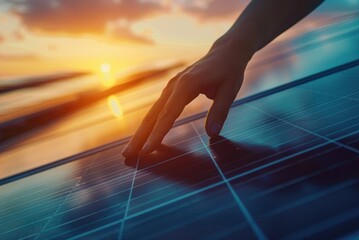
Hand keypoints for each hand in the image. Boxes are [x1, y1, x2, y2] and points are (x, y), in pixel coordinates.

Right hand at [122, 38, 251, 157]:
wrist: (225, 52)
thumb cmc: (229, 70)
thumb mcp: (230, 90)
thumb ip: (220, 112)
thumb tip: (212, 134)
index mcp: (186, 85)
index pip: (168, 115)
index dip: (157, 134)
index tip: (147, 151)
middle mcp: (173, 86)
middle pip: (152, 115)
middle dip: (139, 137)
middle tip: (127, 155)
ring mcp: (170, 87)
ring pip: (151, 113)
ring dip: (140, 132)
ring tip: (130, 150)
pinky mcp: (171, 90)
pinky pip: (157, 110)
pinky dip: (149, 124)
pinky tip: (144, 136)